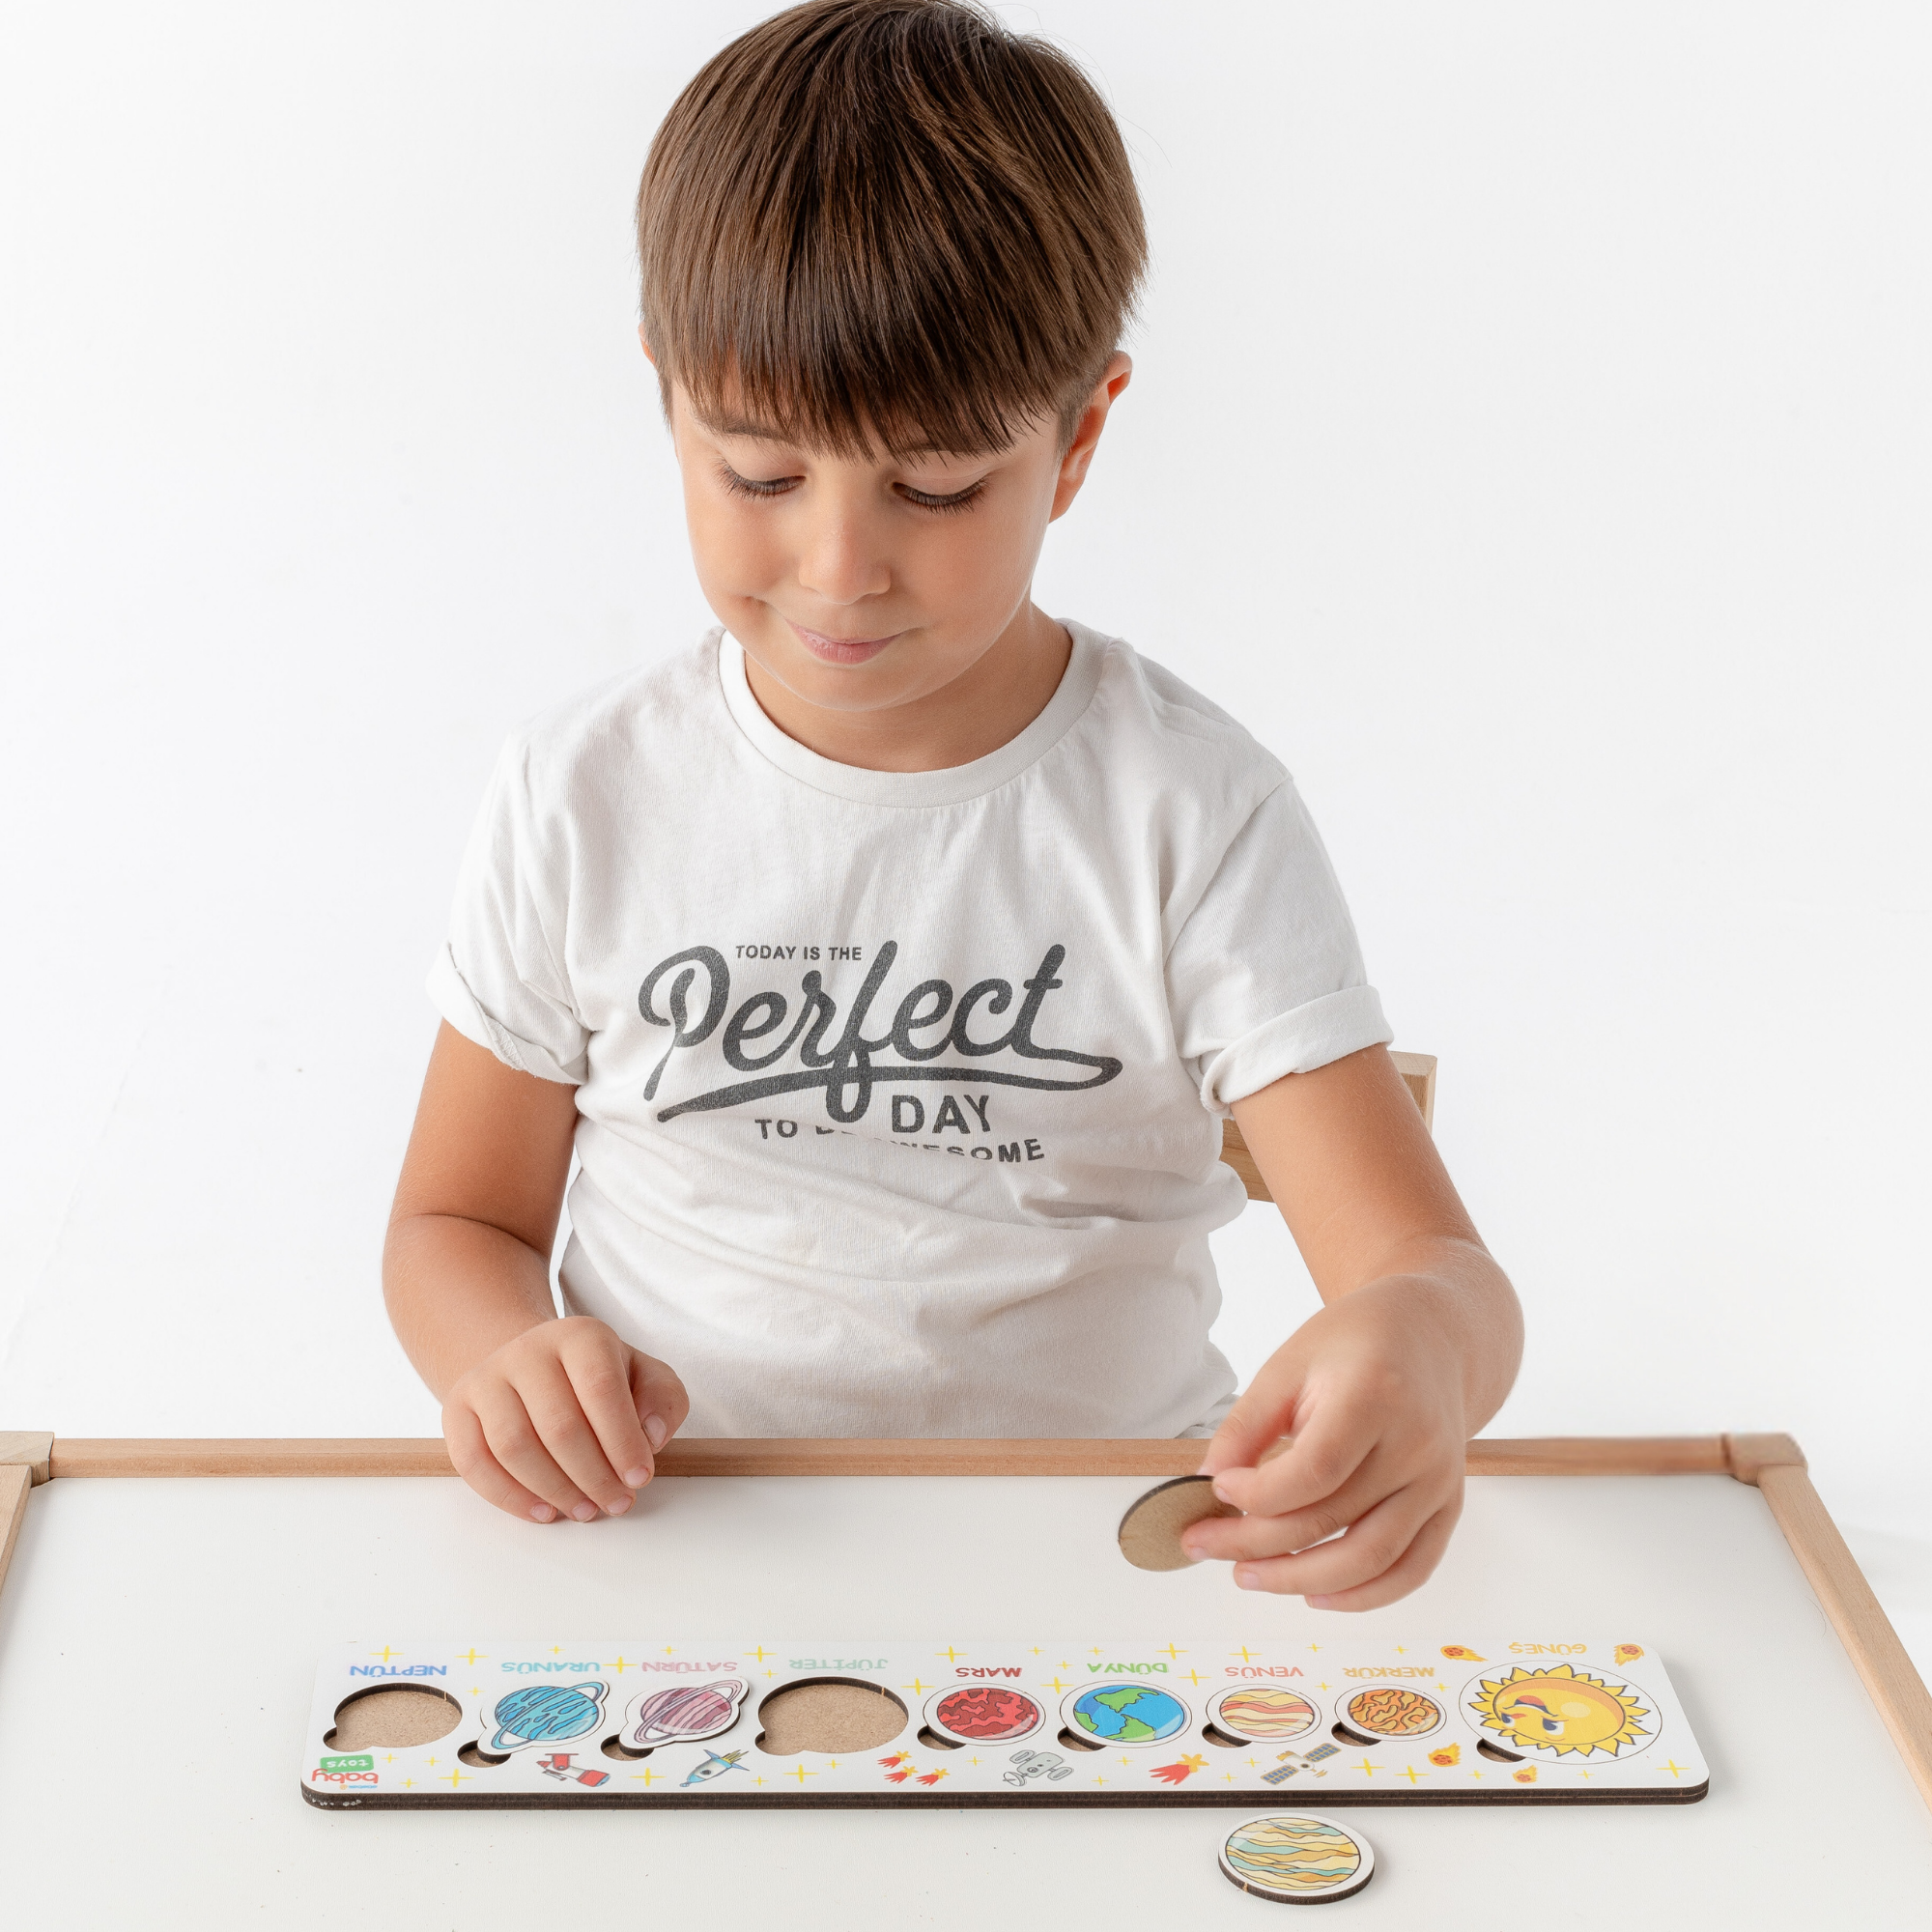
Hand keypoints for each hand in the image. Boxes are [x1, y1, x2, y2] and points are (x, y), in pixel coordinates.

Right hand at [442, 1315, 689, 1523]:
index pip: (600, 1388)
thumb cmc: (597, 1379)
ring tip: (584, 1510)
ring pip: (514, 1446)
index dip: (622, 1440)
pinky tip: (543, 1511)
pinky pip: (474, 1461)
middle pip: (558, 1425)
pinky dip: (509, 1497)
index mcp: (581, 1336)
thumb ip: (662, 1400)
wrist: (531, 1365)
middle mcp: (528, 1350)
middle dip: (593, 1476)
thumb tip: (650, 1437)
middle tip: (616, 1503)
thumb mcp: (644, 1376)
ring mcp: (487, 1378)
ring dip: (554, 1490)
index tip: (640, 1478)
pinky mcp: (457, 1408)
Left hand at [1185, 1279, 1467, 1608]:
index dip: (1258, 1493)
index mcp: (1375, 1397)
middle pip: (1331, 1520)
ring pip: (1369, 1559)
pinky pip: (1410, 1570)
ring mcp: (1438, 1482)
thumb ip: (1248, 1424)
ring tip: (1247, 1574)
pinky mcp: (1447, 1507)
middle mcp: (1417, 1446)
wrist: (1429, 1336)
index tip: (1217, 1489)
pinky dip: (1362, 1596)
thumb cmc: (1353, 1346)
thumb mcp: (1288, 1364)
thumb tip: (1210, 1481)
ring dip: (1300, 1580)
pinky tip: (1314, 1594)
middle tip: (1203, 1544)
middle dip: (1255, 1543)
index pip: (1314, 1471)